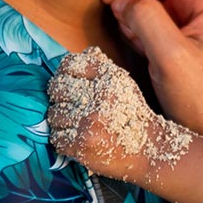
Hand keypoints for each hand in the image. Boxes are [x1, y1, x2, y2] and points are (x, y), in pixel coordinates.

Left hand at [47, 47, 162, 180]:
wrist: (148, 150)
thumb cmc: (133, 115)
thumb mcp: (124, 84)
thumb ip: (103, 66)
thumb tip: (85, 52)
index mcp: (110, 77)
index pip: (71, 64)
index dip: (65, 73)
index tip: (68, 82)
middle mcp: (100, 96)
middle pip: (58, 87)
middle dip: (60, 97)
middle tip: (71, 105)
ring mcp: (90, 120)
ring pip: (54, 114)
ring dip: (62, 121)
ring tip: (76, 124)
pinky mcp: (82, 143)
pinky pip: (57, 137)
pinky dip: (64, 140)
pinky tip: (77, 139)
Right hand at [102, 0, 202, 148]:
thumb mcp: (172, 56)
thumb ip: (147, 18)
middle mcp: (199, 5)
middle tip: (117, 17)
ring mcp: (187, 23)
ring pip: (148, 1)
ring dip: (131, 14)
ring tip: (131, 37)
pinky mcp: (175, 41)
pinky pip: (147, 22)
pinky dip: (134, 30)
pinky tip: (136, 47)